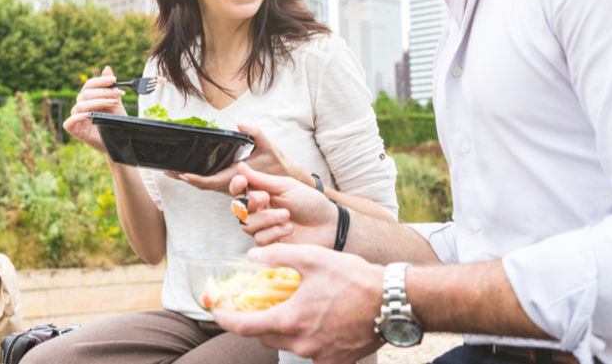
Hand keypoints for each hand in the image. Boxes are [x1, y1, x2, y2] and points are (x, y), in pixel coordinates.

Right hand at [61, 66, 126, 153]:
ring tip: (113, 103)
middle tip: (119, 94)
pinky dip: (77, 117)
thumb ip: (110, 88)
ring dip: (98, 102)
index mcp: (88, 97)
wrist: (119, 140)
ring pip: (80, 105)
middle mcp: (81, 105)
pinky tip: (89, 116)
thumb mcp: (115, 103)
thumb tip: (107, 69)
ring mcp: (76, 117)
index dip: (101, 81)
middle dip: (104, 92)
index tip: (114, 80)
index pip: (89, 84)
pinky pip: (69, 122)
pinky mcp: (74, 130)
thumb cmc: (114, 121)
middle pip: (86, 94)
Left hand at [166, 124, 308, 193]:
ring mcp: (232, 188)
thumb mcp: (269, 145)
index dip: (195, 178)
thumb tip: (240, 123)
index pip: (212, 181)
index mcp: (238, 177)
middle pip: (203, 186)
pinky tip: (191, 171)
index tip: (182, 173)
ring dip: (190, 180)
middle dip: (185, 179)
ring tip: (173, 171)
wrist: (289, 181)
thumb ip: (255, 133)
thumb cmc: (279, 164)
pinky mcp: (233, 186)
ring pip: (207, 186)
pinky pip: (213, 185)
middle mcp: (233, 185)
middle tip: (167, 171)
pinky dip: (200, 179)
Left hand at [214, 243, 383, 363]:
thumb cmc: (355, 278)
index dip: (226, 319)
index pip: (245, 326)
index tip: (217, 312)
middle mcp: (301, 344)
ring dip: (282, 330)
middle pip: (265, 338)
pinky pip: (311, 353)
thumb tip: (252, 257)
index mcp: (291, 320)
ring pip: (287, 345)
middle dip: (256, 323)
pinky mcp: (336, 362)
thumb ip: (279, 257)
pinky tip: (317, 322)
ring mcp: (319, 357)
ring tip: (291, 310)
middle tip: (257, 306)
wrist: (394, 302)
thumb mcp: (313, 258)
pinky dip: (306, 338)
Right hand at [230, 163, 338, 246]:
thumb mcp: (286, 186)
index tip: (243, 182)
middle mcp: (259, 211)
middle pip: (239, 209)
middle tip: (265, 197)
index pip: (239, 190)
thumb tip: (241, 166)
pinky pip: (260, 239)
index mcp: (262, 193)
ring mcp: (264, 229)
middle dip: (250, 202)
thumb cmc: (310, 203)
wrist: (328, 225)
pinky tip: (289, 228)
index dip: (237, 185)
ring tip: (286, 215)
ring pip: (247, 225)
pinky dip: (274, 232)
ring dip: (266, 218)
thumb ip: (262, 179)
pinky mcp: (270, 245)